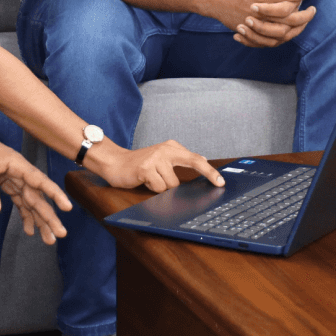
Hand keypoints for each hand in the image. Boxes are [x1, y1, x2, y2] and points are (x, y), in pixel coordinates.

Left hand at [0, 121, 72, 243]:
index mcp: (16, 164)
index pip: (39, 180)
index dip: (54, 194)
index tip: (67, 207)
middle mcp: (19, 172)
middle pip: (37, 196)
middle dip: (48, 216)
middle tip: (60, 234)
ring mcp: (14, 178)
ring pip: (30, 201)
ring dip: (39, 220)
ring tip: (48, 239)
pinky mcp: (7, 183)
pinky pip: (20, 201)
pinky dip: (25, 215)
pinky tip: (30, 230)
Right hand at [88, 139, 224, 192]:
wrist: (114, 162)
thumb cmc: (139, 165)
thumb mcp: (161, 158)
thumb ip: (179, 160)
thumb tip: (202, 159)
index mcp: (171, 147)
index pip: (195, 158)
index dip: (210, 170)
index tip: (221, 181)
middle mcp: (165, 150)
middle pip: (193, 162)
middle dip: (207, 174)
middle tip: (219, 184)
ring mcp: (156, 158)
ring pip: (173, 185)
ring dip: (164, 188)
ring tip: (152, 180)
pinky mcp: (146, 168)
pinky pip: (159, 188)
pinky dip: (153, 189)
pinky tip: (144, 181)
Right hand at [206, 0, 313, 47]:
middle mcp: (259, 13)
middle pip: (289, 18)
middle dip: (305, 14)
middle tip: (313, 9)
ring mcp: (254, 26)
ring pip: (281, 33)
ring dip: (296, 28)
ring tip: (304, 22)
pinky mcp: (250, 33)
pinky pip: (268, 42)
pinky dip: (281, 39)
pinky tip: (289, 32)